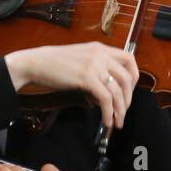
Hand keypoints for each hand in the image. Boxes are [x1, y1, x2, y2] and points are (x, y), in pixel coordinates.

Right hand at [6, 42, 138, 128]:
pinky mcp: (87, 78)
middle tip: (123, 111)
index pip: (129, 58)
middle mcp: (101, 55)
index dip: (134, 76)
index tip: (129, 90)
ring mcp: (94, 65)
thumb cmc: (55, 64)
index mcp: (100, 48)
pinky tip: (106, 120)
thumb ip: (96, 71)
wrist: (37, 63)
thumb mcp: (81, 61)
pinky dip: (108, 112)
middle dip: (128, 98)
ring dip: (120, 110)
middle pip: (127, 78)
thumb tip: (105, 94)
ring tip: (117, 122)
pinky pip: (105, 98)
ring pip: (118, 91)